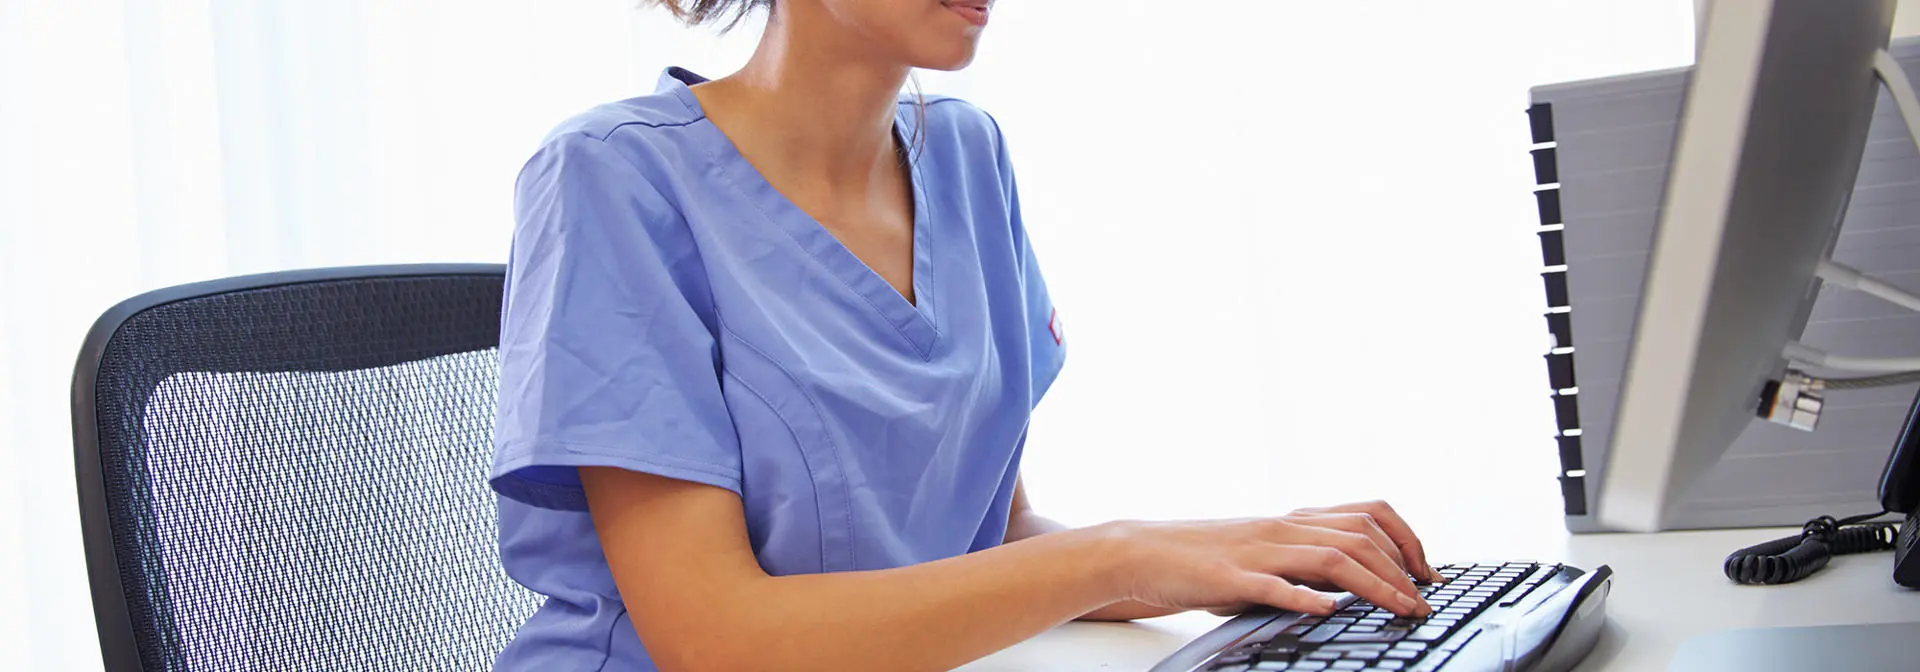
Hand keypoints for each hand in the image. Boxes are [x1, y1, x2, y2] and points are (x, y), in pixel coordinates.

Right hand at [1094, 514, 1434, 618]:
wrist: (1140, 553)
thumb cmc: (1201, 559)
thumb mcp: (1262, 554)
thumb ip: (1303, 562)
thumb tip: (1350, 585)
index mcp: (1291, 521)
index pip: (1366, 515)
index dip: (1406, 540)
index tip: (1428, 573)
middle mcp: (1280, 529)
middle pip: (1360, 535)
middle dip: (1403, 568)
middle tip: (1424, 601)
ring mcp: (1256, 552)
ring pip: (1330, 557)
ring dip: (1375, 584)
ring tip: (1401, 609)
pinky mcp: (1229, 577)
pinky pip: (1273, 585)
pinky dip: (1305, 596)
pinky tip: (1328, 609)